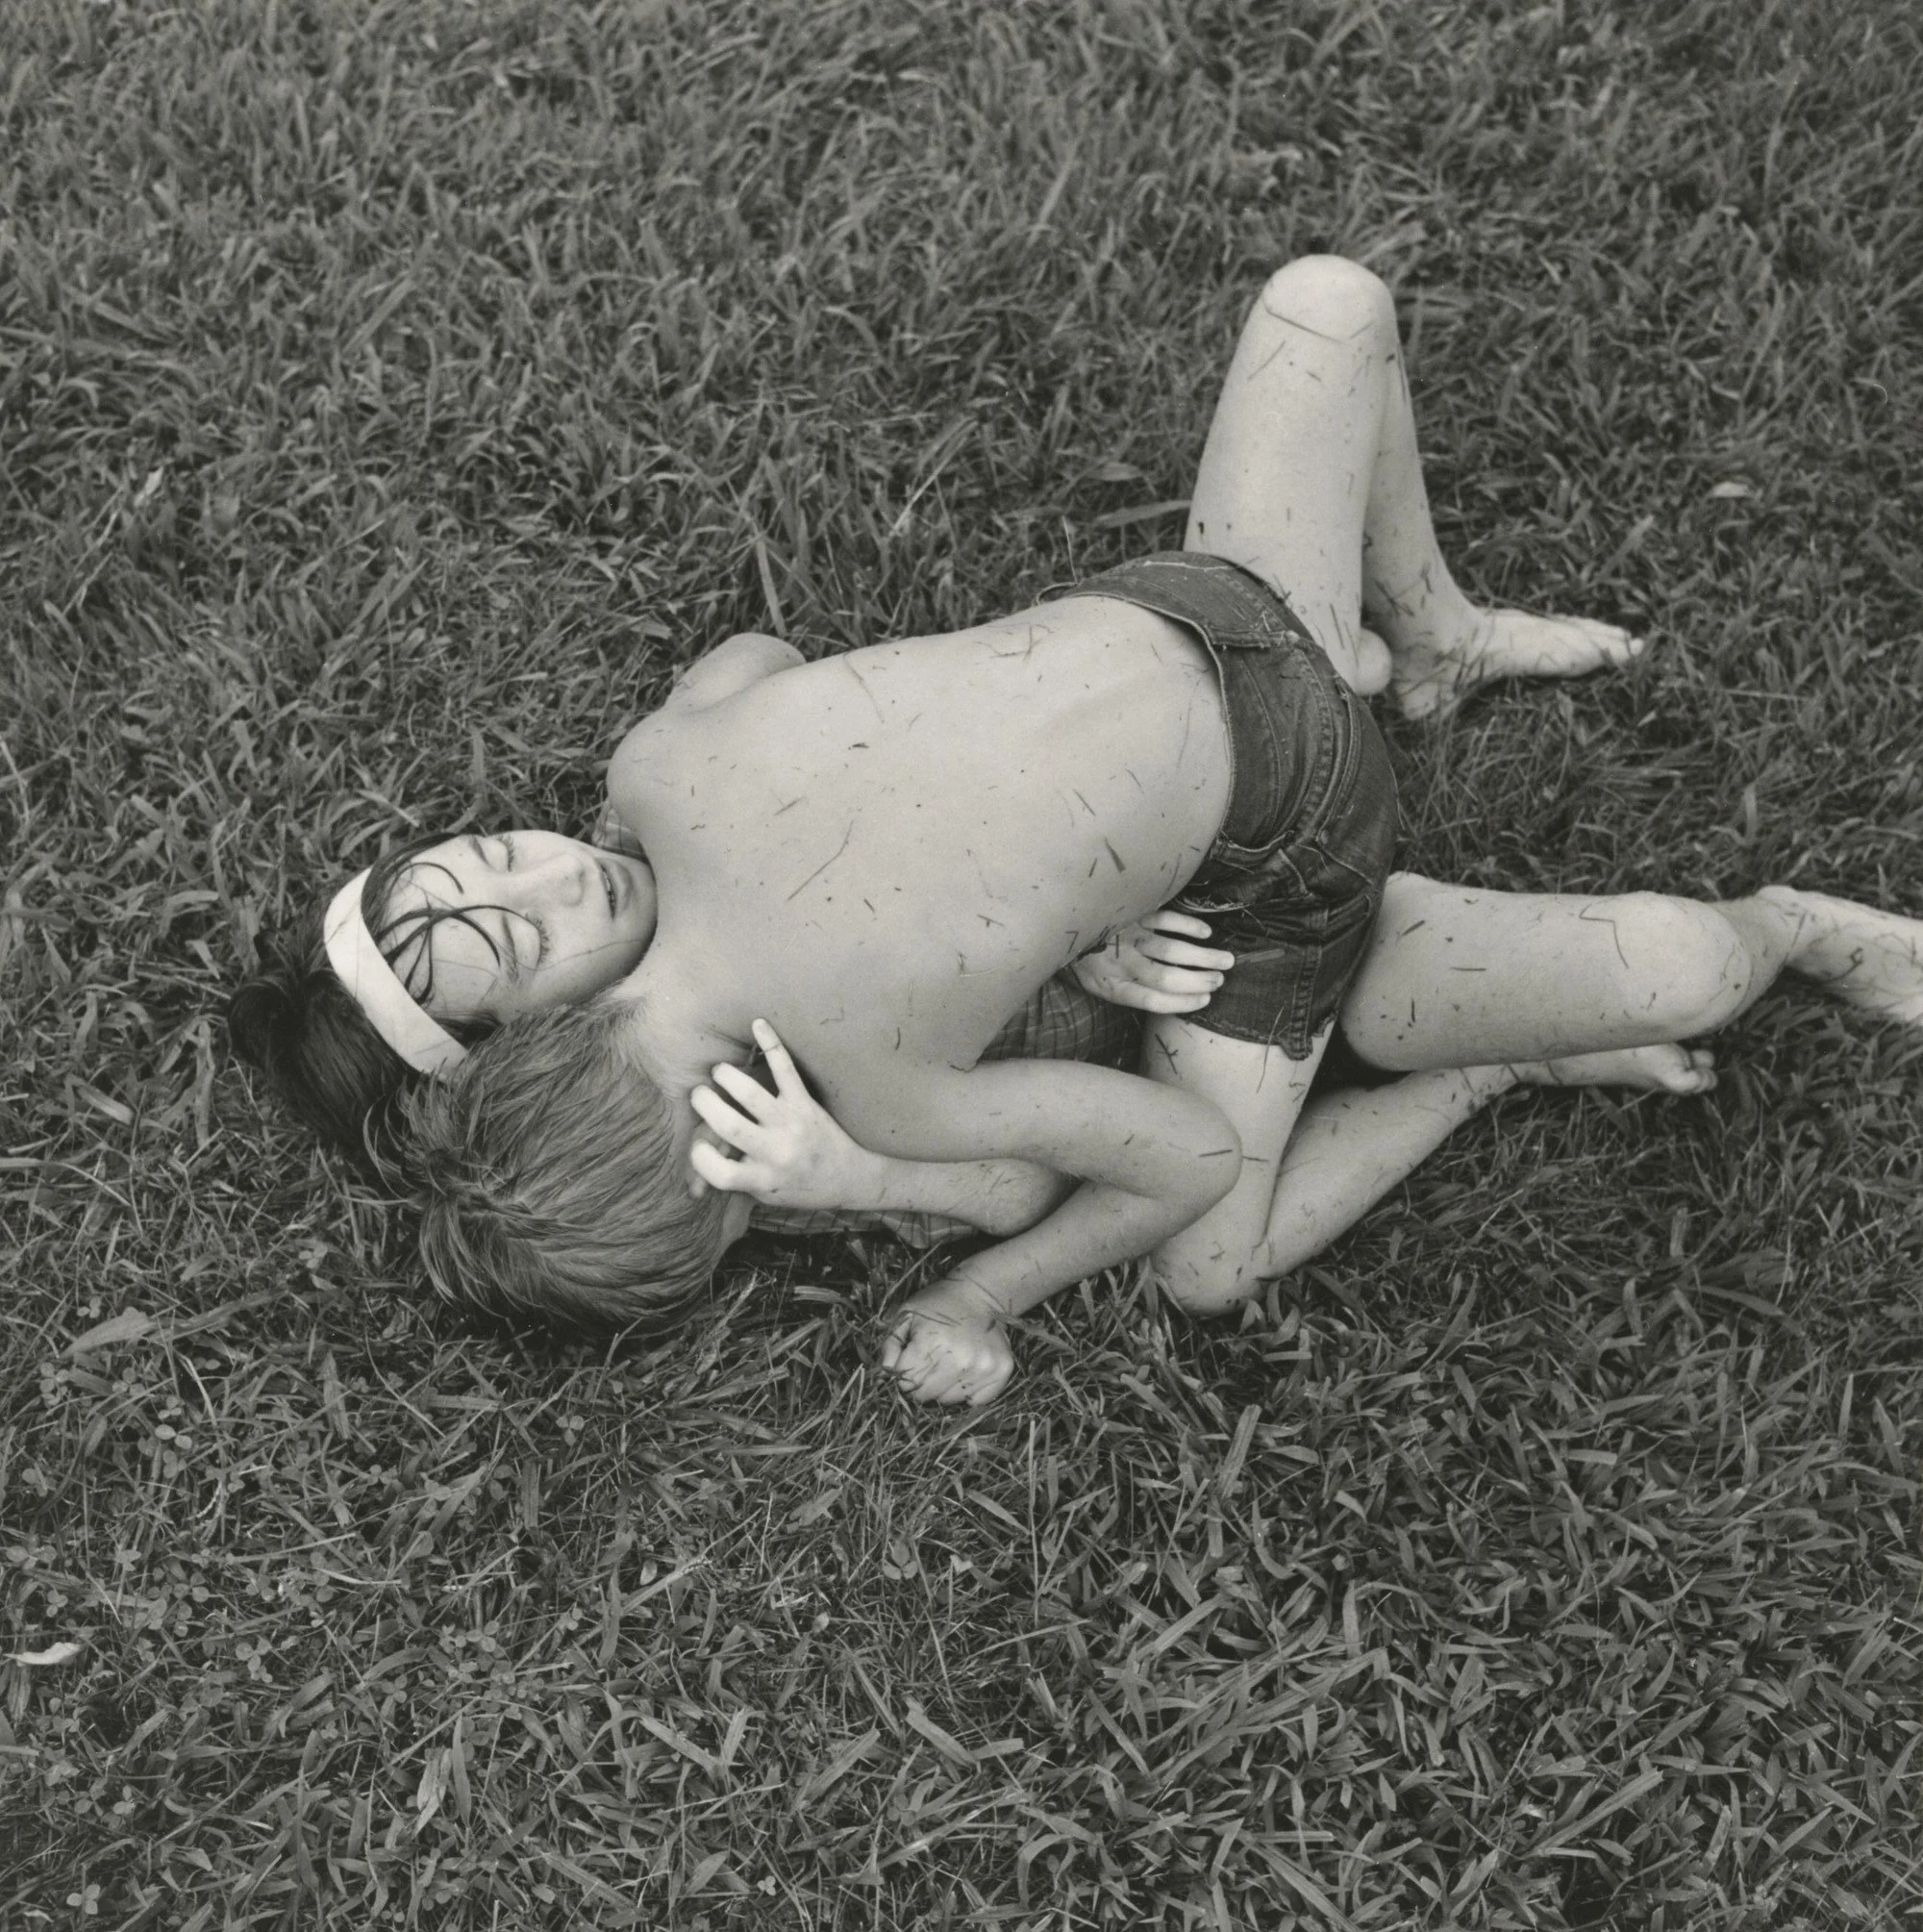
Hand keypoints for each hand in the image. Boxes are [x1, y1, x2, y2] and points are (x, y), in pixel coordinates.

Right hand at [688, 1019, 877, 1209]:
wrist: (849, 1177)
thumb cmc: (798, 1186)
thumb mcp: (765, 1194)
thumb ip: (732, 1180)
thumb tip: (693, 1186)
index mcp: (763, 1180)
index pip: (720, 1172)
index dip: (700, 1157)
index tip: (699, 1145)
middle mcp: (776, 1152)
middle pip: (728, 1126)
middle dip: (705, 1104)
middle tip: (699, 1095)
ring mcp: (791, 1124)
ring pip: (750, 1095)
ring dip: (727, 1078)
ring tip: (719, 1073)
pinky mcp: (805, 1103)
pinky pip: (786, 1069)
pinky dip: (772, 1043)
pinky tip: (758, 1023)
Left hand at [881, 1279, 1013, 1406]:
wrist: (979, 1293)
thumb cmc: (938, 1304)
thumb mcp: (906, 1315)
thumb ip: (891, 1345)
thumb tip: (886, 1372)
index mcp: (932, 1343)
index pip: (907, 1381)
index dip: (903, 1373)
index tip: (911, 1361)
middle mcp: (960, 1359)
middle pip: (927, 1395)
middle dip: (921, 1384)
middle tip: (928, 1364)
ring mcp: (983, 1367)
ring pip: (950, 1400)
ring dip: (943, 1388)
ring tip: (948, 1364)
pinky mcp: (1001, 1371)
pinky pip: (977, 1401)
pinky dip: (968, 1392)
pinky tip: (966, 1372)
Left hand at [1069, 911, 1233, 1013]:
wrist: (1058, 920)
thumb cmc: (1083, 958)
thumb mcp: (1097, 981)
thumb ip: (1126, 989)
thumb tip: (1168, 998)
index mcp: (1111, 986)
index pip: (1151, 1001)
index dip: (1181, 1003)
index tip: (1205, 1001)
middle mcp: (1120, 963)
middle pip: (1166, 977)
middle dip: (1198, 981)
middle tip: (1220, 980)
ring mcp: (1127, 936)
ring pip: (1172, 950)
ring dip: (1203, 957)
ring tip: (1226, 961)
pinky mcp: (1131, 913)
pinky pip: (1165, 919)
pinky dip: (1188, 926)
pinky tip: (1205, 933)